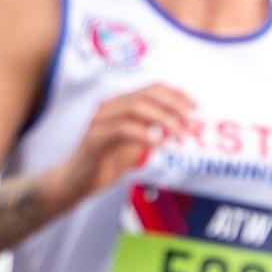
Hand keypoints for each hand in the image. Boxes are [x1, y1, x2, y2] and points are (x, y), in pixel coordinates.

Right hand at [48, 83, 195, 207]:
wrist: (75, 183)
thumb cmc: (105, 163)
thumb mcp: (135, 146)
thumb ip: (152, 133)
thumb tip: (179, 128)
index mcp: (119, 105)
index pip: (151, 88)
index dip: (176, 94)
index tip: (196, 105)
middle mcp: (109, 107)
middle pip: (146, 94)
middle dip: (174, 105)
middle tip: (192, 121)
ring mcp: (100, 121)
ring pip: (135, 108)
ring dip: (163, 119)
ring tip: (180, 134)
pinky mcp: (95, 139)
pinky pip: (123, 130)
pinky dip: (145, 134)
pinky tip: (159, 144)